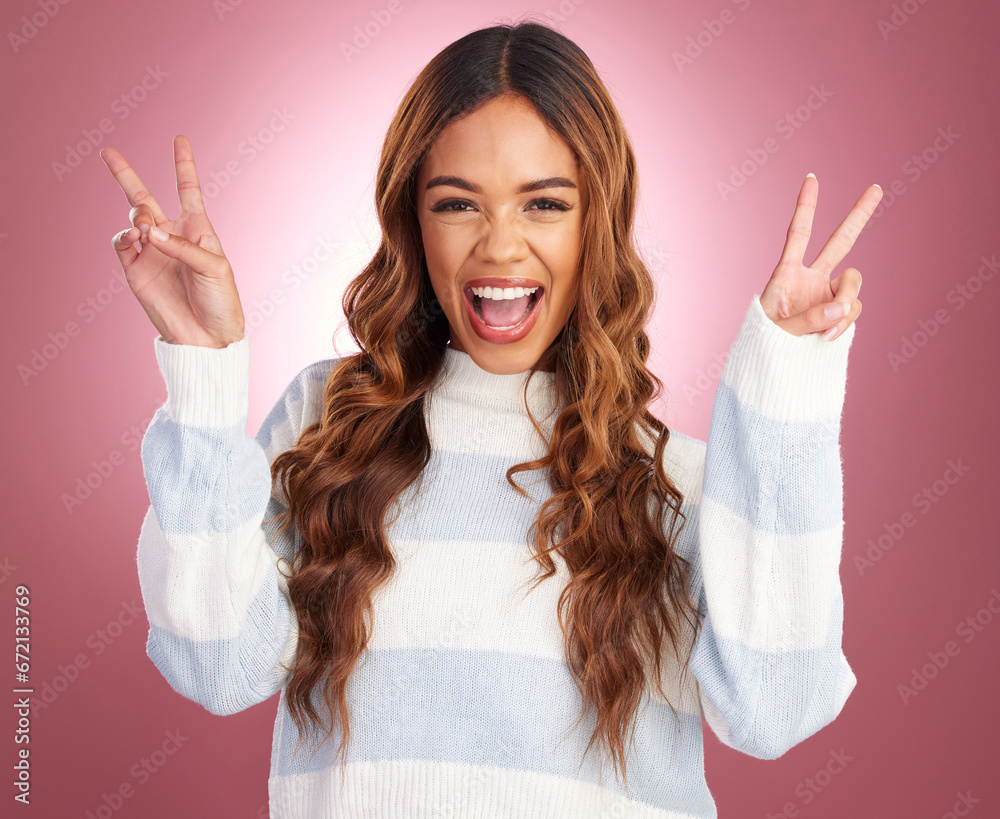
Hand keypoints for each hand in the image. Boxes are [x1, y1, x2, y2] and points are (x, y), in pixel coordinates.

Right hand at [100, 135, 245, 347]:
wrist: (207, 336)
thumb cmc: (220, 300)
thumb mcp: (214, 268)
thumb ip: (183, 247)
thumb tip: (148, 232)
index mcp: (197, 229)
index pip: (188, 190)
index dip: (183, 165)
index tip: (179, 139)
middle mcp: (171, 235)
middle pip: (144, 197)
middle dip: (125, 174)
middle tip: (107, 152)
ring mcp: (151, 251)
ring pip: (132, 217)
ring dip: (137, 214)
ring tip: (146, 227)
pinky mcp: (135, 270)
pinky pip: (121, 243)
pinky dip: (124, 236)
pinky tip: (135, 237)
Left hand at [760, 174, 882, 341]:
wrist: (772, 364)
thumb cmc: (764, 344)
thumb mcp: (779, 332)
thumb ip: (809, 319)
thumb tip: (841, 306)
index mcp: (787, 274)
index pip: (799, 234)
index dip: (806, 206)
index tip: (811, 178)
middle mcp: (811, 279)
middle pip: (840, 241)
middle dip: (859, 216)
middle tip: (877, 187)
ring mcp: (827, 294)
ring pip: (854, 283)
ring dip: (846, 303)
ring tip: (825, 329)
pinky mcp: (838, 311)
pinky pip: (852, 309)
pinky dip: (845, 322)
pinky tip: (827, 337)